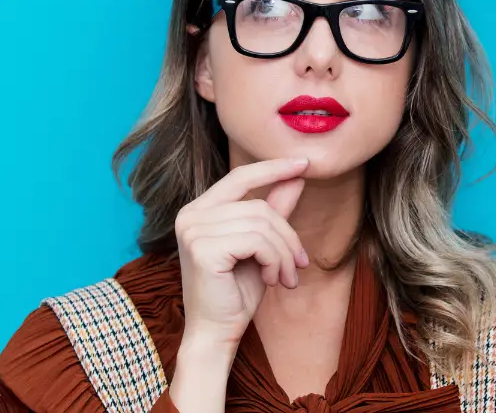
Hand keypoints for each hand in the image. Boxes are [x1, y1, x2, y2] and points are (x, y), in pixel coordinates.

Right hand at [174, 157, 309, 347]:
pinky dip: (274, 260)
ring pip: (262, 225)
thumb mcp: (261, 246)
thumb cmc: (236, 291)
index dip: (273, 168)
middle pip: (258, 206)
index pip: (240, 177)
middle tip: (299, 264)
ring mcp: (193, 231)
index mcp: (200, 209)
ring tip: (286, 277)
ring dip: (284, 253)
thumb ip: (274, 210)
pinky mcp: (203, 249)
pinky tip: (272, 279)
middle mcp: (191, 215)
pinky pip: (257, 241)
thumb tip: (296, 177)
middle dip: (287, 236)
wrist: (217, 332)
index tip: (304, 164)